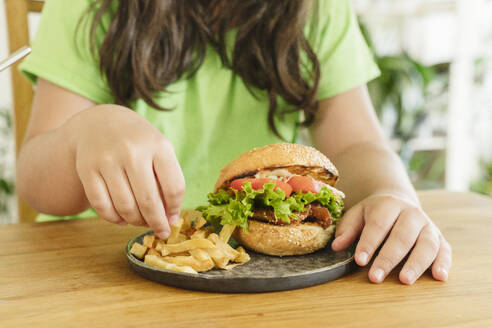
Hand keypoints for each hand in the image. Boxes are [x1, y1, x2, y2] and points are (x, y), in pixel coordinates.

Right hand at [65, 105, 184, 238]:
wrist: (100, 122)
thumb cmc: (138, 143)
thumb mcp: (159, 150)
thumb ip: (168, 179)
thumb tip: (169, 218)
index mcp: (158, 145)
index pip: (174, 187)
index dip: (175, 209)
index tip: (172, 219)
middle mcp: (132, 151)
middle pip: (148, 201)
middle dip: (156, 222)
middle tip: (160, 231)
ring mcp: (107, 159)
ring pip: (124, 206)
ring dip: (136, 221)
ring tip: (141, 222)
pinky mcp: (87, 168)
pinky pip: (101, 205)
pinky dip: (113, 219)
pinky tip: (122, 219)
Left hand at [331, 194, 451, 284]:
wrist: (398, 201)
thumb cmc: (373, 213)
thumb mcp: (357, 215)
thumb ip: (347, 230)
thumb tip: (337, 246)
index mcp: (388, 205)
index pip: (378, 225)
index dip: (369, 243)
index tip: (359, 261)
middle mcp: (411, 214)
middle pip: (402, 237)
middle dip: (388, 258)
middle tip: (375, 277)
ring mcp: (428, 225)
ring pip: (426, 244)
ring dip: (416, 263)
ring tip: (405, 280)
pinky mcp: (439, 237)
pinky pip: (445, 250)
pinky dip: (444, 263)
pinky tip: (439, 277)